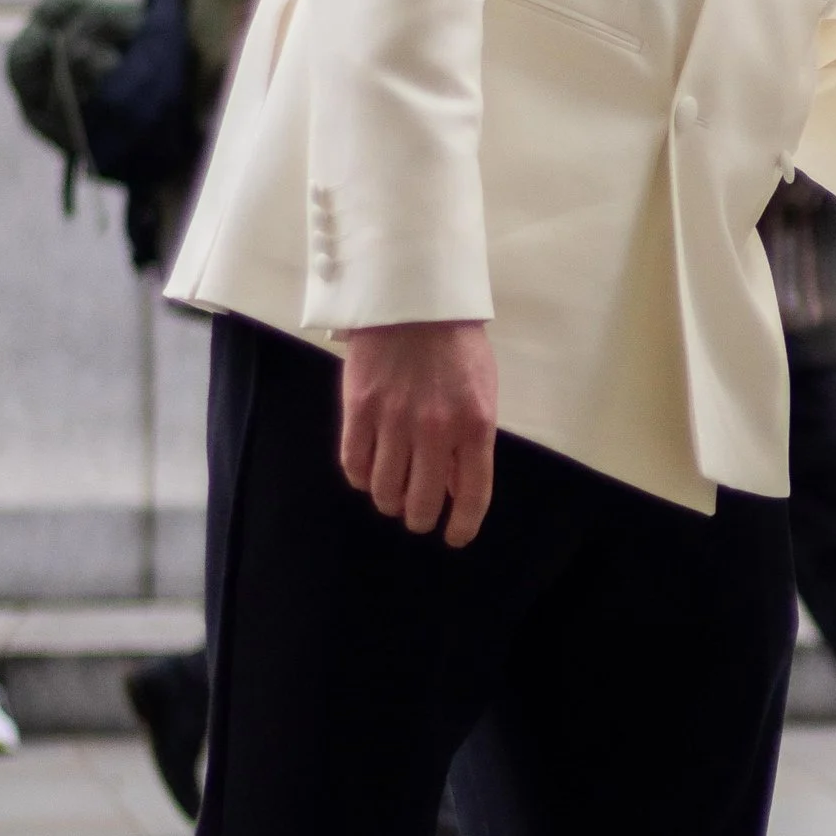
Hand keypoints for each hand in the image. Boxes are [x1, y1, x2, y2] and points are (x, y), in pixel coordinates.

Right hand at [340, 320, 498, 546]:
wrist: (414, 299)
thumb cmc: (456, 347)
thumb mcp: (482, 393)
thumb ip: (471, 442)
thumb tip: (457, 487)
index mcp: (474, 426)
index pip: (473, 495)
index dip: (462, 526)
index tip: (454, 536)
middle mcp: (435, 431)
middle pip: (422, 502)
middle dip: (420, 518)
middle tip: (417, 514)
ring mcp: (394, 421)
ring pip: (384, 490)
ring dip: (388, 501)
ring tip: (391, 495)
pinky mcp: (358, 409)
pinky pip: (353, 464)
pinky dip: (360, 478)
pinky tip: (366, 473)